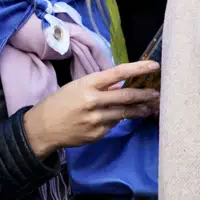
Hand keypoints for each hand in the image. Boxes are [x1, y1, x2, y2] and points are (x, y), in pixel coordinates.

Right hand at [23, 62, 159, 158]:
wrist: (42, 128)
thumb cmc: (61, 103)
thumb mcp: (77, 87)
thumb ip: (101, 87)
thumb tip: (124, 86)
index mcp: (87, 84)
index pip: (118, 73)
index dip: (139, 69)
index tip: (155, 65)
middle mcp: (93, 101)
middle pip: (127, 96)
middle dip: (146, 95)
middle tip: (158, 94)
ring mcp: (96, 119)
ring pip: (126, 113)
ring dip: (140, 110)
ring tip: (149, 108)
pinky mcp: (98, 133)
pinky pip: (114, 125)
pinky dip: (118, 120)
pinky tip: (118, 119)